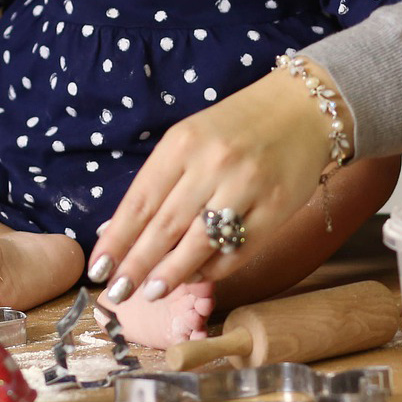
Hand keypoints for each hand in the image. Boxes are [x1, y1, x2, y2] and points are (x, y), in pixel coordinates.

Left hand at [87, 62, 340, 301]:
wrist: (304, 107)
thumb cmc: (237, 125)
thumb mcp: (190, 138)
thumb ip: (159, 182)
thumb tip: (118, 232)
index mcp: (182, 143)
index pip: (139, 202)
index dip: (116, 242)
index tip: (97, 270)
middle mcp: (213, 163)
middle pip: (164, 227)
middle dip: (135, 267)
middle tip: (115, 294)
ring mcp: (247, 186)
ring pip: (199, 244)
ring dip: (171, 274)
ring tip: (151, 293)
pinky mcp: (276, 207)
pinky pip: (238, 250)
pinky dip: (213, 269)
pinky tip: (195, 277)